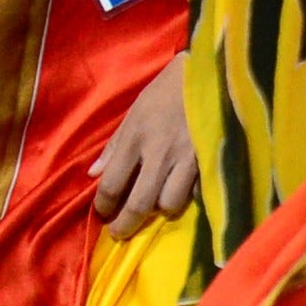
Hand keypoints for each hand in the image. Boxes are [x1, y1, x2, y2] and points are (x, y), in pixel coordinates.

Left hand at [93, 62, 197, 230]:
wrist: (209, 73)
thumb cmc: (166, 91)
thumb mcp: (135, 112)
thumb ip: (115, 145)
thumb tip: (95, 174)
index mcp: (136, 138)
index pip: (112, 184)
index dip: (104, 206)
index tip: (103, 213)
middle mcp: (159, 153)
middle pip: (139, 204)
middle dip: (126, 224)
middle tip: (120, 231)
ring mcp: (188, 159)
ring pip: (171, 204)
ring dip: (160, 209)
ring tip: (156, 205)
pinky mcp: (210, 161)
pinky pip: (196, 193)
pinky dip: (187, 197)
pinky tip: (183, 191)